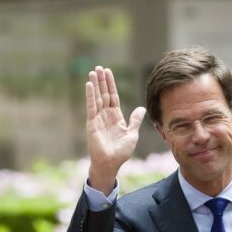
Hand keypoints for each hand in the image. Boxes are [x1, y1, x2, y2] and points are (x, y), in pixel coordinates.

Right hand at [86, 66, 145, 194]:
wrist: (111, 163)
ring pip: (97, 98)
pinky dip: (90, 96)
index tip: (108, 72)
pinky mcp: (92, 123)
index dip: (111, 84)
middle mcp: (105, 115)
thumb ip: (135, 120)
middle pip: (103, 94)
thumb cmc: (121, 152)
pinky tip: (89, 85)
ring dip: (95, 85)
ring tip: (93, 72)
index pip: (113, 96)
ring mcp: (98, 118)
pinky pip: (91, 107)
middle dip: (102, 81)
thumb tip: (141, 108)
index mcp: (115, 117)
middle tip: (99, 67)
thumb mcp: (132, 133)